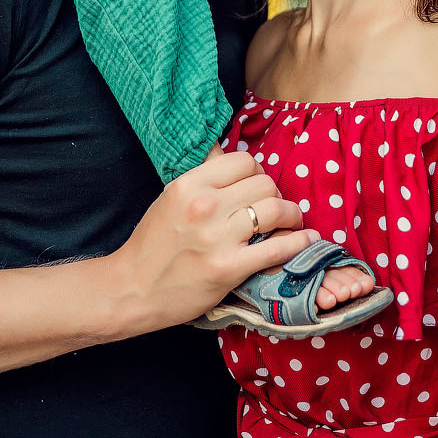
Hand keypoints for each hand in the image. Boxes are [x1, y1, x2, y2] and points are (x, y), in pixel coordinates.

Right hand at [97, 150, 317, 336]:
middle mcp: (205, 205)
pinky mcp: (229, 268)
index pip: (245, 161)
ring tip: (291, 222)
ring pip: (276, 210)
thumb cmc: (153, 243)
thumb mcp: (171, 196)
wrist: (132, 289)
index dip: (256, 172)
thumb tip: (226, 148)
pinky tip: (305, 239)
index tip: (255, 186)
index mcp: (190, 183)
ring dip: (291, 215)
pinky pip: (278, 248)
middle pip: (265, 184)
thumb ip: (203, 175)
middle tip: (273, 208)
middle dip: (274, 195)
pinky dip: (298, 242)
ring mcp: (218, 238)